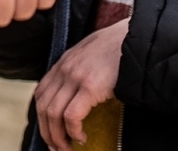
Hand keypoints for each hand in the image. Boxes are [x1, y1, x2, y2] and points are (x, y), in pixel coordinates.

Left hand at [33, 18, 128, 149]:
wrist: (137, 39)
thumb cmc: (118, 50)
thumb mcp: (90, 57)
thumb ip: (79, 72)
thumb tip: (78, 97)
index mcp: (63, 63)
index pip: (41, 93)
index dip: (42, 116)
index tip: (49, 132)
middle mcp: (64, 69)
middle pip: (43, 106)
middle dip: (47, 131)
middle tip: (56, 147)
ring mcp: (75, 77)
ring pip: (53, 113)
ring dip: (57, 136)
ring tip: (66, 148)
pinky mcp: (90, 87)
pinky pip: (71, 115)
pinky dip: (73, 130)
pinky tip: (81, 137)